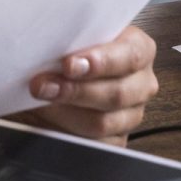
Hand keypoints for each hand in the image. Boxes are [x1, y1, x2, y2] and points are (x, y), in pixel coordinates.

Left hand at [9, 26, 158, 144]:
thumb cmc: (67, 51)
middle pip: (116, 94)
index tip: (69, 64)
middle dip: (75, 90)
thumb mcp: (70, 37)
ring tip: (40, 100)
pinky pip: (94, 143)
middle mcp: (140, 84)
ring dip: (64, 112)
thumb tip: (47, 45)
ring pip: (102, 122)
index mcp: (138, 49)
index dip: (99, 61)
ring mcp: (130, 115)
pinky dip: (66, 132)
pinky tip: (48, 119)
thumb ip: (68, 38)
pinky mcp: (115, 140)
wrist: (54, 75)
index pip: (130, 56)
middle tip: (43, 85)